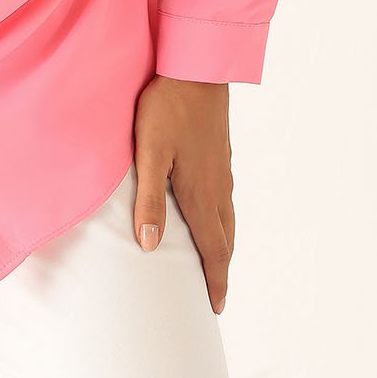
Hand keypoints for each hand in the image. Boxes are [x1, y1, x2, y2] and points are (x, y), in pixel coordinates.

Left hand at [131, 72, 233, 314]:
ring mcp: (222, 170)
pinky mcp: (221, 154)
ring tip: (214, 260)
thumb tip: (150, 247)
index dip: (214, 282)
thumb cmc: (167, 108)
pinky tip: (211, 211)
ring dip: (222, 245)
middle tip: (215, 295)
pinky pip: (226, 198)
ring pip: (227, 218)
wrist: (197, 69)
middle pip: (224, 240)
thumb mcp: (149, 153)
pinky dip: (222, 219)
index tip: (214, 308)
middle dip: (220, 270)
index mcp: (200, 194)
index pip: (212, 250)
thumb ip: (149, 199)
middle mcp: (217, 188)